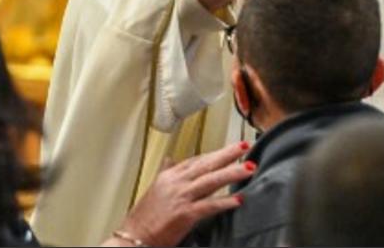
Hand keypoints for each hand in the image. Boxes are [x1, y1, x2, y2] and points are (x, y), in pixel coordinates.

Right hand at [102, 141, 255, 246]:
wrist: (135, 237)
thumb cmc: (145, 216)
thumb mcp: (155, 188)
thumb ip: (166, 172)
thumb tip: (170, 160)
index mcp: (171, 175)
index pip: (198, 160)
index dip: (216, 153)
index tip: (232, 148)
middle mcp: (177, 183)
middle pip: (207, 164)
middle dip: (228, 154)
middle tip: (244, 147)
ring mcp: (181, 197)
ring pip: (211, 181)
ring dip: (232, 173)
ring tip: (249, 168)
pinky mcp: (185, 214)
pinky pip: (209, 205)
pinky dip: (224, 202)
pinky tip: (238, 199)